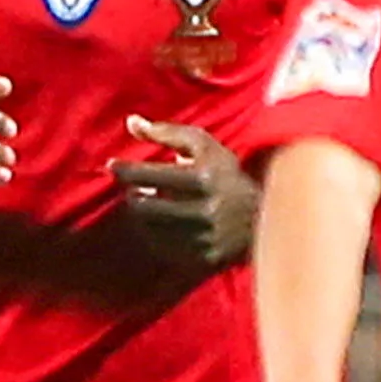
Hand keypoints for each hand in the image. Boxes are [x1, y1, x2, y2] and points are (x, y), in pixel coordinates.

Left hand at [110, 117, 253, 264]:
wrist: (267, 215)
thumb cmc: (227, 174)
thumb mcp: (204, 145)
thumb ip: (167, 132)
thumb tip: (131, 122)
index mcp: (204, 179)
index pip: (149, 176)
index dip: (124, 170)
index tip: (113, 166)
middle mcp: (204, 210)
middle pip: (143, 207)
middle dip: (133, 195)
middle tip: (135, 189)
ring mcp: (205, 238)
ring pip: (150, 229)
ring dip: (144, 216)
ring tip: (151, 205)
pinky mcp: (205, 258)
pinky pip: (164, 249)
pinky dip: (157, 235)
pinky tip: (163, 224)